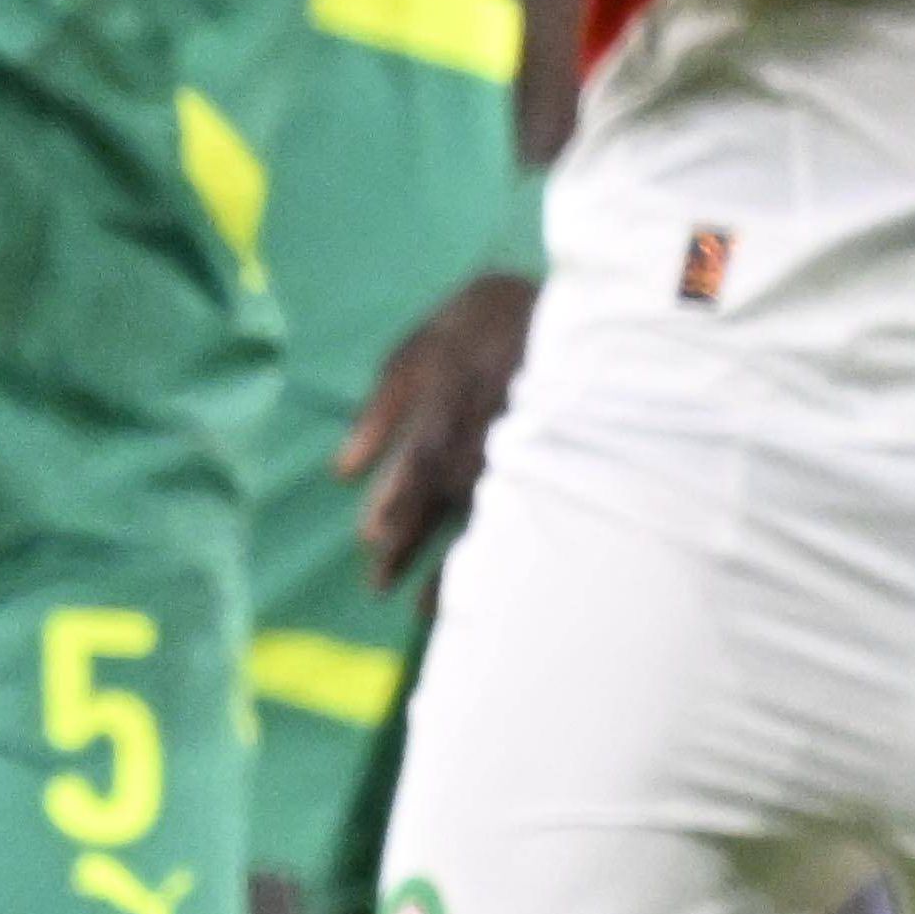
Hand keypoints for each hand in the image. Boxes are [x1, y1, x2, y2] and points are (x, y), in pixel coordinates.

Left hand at [337, 267, 535, 584]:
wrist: (573, 305)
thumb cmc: (483, 321)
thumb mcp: (419, 350)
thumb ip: (379, 410)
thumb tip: (341, 472)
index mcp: (447, 415)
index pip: (414, 476)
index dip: (394, 511)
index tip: (370, 541)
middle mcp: (483, 445)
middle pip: (442, 508)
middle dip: (410, 549)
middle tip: (379, 587)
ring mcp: (523, 457)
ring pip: (483, 524)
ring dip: (454, 567)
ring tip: (427, 608)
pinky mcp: (557, 465)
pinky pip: (526, 520)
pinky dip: (504, 555)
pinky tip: (491, 585)